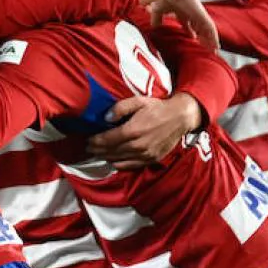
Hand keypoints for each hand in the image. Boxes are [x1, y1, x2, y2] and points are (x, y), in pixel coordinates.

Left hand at [88, 93, 202, 169]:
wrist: (179, 118)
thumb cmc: (157, 108)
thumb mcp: (138, 101)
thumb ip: (120, 108)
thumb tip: (106, 118)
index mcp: (133, 130)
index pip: (107, 140)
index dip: (95, 141)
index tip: (87, 140)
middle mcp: (137, 146)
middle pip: (110, 152)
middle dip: (97, 150)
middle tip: (89, 148)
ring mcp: (144, 155)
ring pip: (118, 160)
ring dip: (106, 157)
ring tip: (98, 153)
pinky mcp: (150, 160)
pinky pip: (130, 166)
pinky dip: (119, 164)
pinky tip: (113, 160)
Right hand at [148, 0, 218, 49]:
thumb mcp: (158, 11)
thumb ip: (157, 20)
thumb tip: (154, 28)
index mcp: (182, 12)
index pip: (188, 23)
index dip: (191, 31)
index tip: (193, 38)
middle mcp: (191, 13)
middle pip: (199, 28)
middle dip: (202, 37)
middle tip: (205, 47)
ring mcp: (198, 14)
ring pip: (207, 30)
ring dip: (210, 40)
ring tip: (213, 50)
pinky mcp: (202, 15)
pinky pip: (211, 28)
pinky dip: (213, 37)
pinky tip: (216, 45)